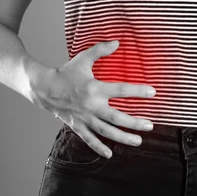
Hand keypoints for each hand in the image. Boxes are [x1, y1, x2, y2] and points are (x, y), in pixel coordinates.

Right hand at [32, 40, 155, 158]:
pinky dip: (99, 148)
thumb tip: (118, 41)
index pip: (121, 90)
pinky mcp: (77, 126)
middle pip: (116, 117)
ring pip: (106, 131)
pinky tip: (110, 154)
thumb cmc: (66, 72)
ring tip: (138, 141)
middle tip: (150, 125)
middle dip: (134, 122)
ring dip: (123, 138)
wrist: (43, 88)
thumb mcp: (83, 59)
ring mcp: (84, 118)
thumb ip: (100, 50)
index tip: (153, 92)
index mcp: (94, 88)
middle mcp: (91, 105)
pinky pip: (89, 139)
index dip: (138, 91)